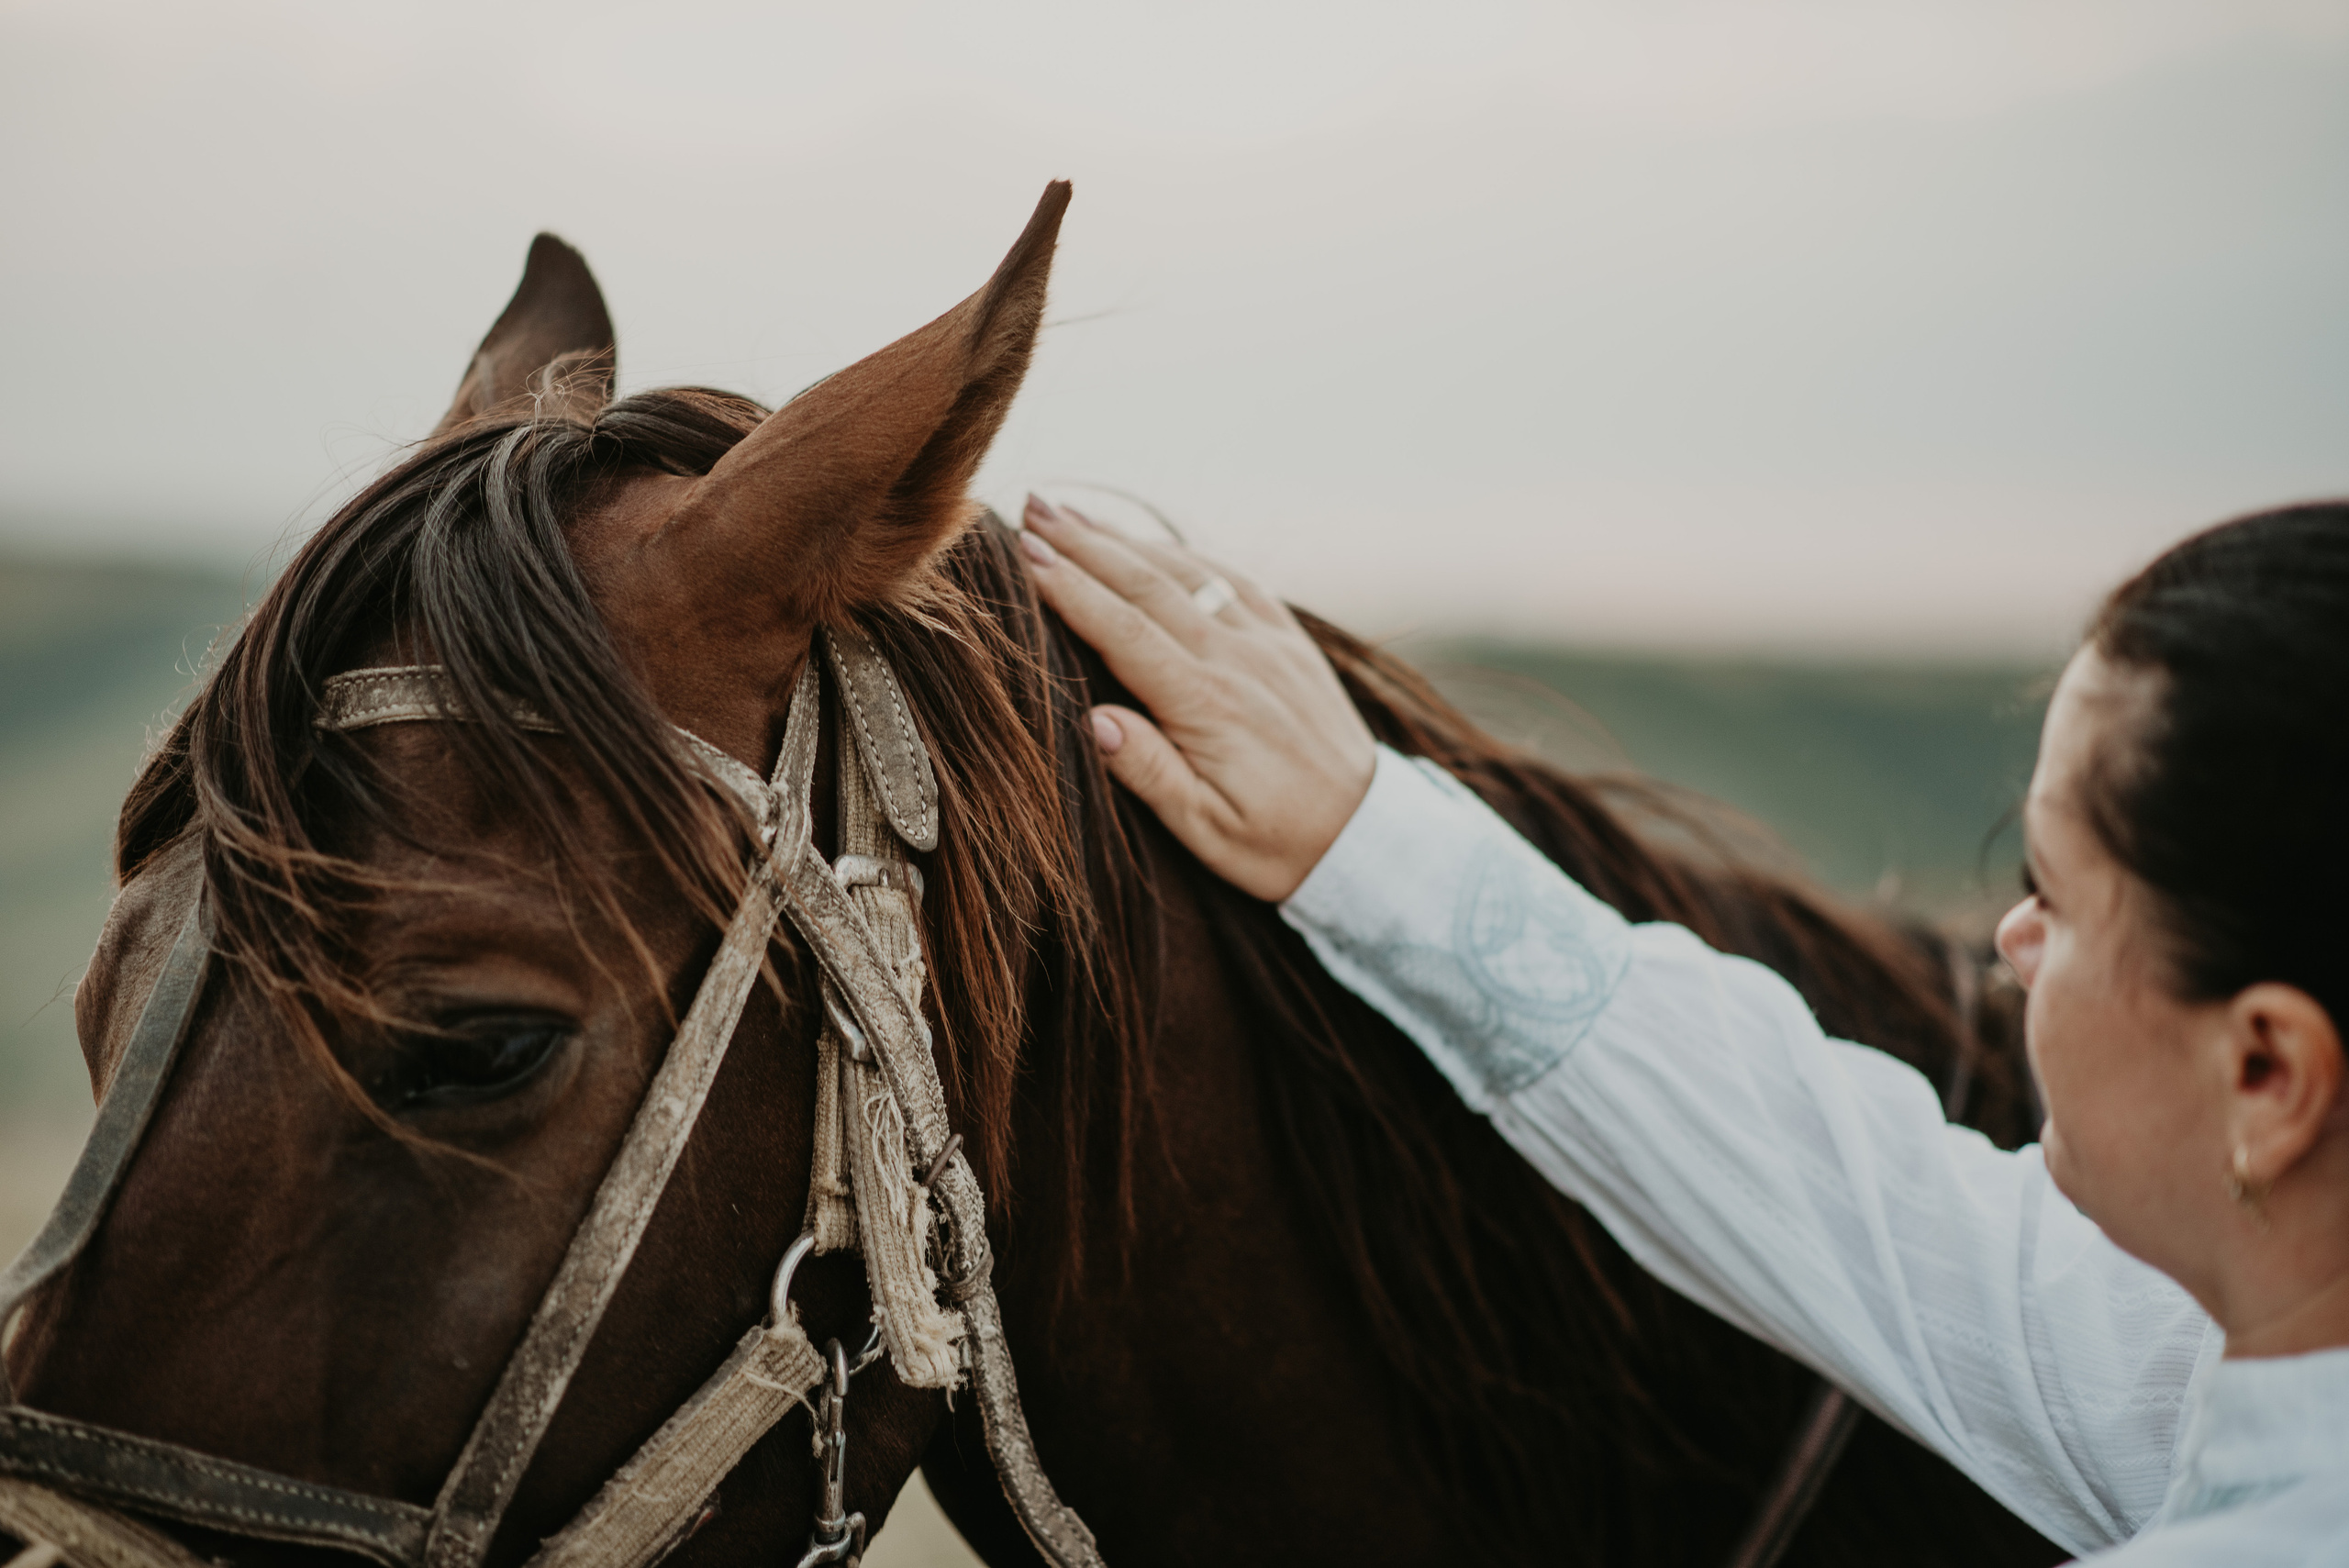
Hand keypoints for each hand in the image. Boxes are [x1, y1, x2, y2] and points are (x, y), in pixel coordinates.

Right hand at [1016, 496, 1375, 901]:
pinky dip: (1185, 553)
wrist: (1367, 835)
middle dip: (1084, 542)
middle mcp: (1238, 659)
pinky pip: (1233, 578)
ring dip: (1125, 538)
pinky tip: (1152, 543)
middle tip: (1030, 507)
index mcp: (1208, 705)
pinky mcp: (1291, 641)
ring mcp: (1268, 642)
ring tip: (1070, 514)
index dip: (1071, 588)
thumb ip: (1150, 773)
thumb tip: (1095, 719)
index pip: (1123, 630)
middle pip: (1147, 583)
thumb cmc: (1278, 845)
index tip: (1025, 554)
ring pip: (1188, 571)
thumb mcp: (1207, 831)